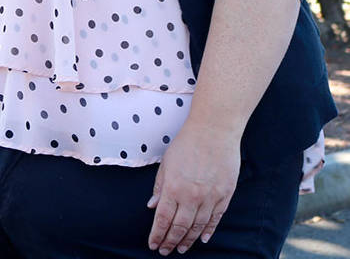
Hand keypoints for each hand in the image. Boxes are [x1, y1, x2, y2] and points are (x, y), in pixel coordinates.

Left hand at [147, 121, 240, 254]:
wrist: (214, 132)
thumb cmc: (186, 144)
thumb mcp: (166, 163)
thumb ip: (160, 186)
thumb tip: (153, 206)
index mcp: (173, 187)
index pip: (163, 219)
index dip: (157, 235)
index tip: (153, 244)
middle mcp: (191, 196)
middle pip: (180, 227)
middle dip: (170, 241)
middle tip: (165, 251)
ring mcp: (210, 197)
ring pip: (198, 226)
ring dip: (188, 240)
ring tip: (181, 249)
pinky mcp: (225, 195)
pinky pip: (216, 219)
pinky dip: (208, 230)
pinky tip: (202, 239)